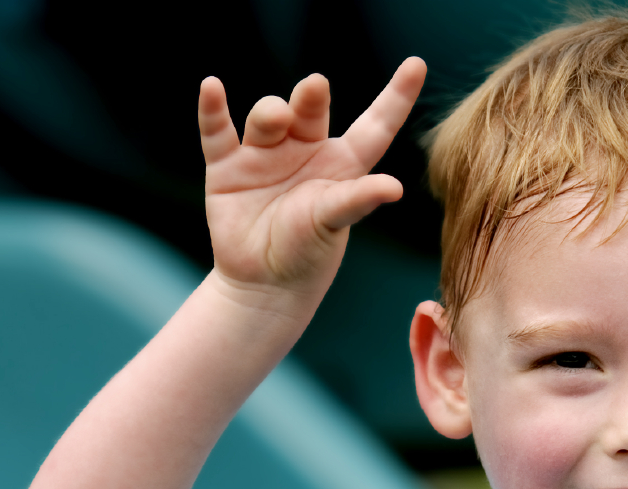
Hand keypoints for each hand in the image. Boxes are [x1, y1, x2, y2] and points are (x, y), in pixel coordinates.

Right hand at [199, 58, 425, 303]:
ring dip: (270, 113)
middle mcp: (305, 151)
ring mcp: (265, 156)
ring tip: (275, 120)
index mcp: (342, 164)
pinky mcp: (228, 168)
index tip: (416, 65)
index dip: (396, 96)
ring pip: (267, 117)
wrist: (263, 285)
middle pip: (310, 111)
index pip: (375, 124)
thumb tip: (395, 187)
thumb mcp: (334, 223)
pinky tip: (211, 88)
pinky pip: (218, 131)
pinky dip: (212, 110)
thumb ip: (357, 199)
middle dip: (311, 96)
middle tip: (315, 88)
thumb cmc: (308, 254)